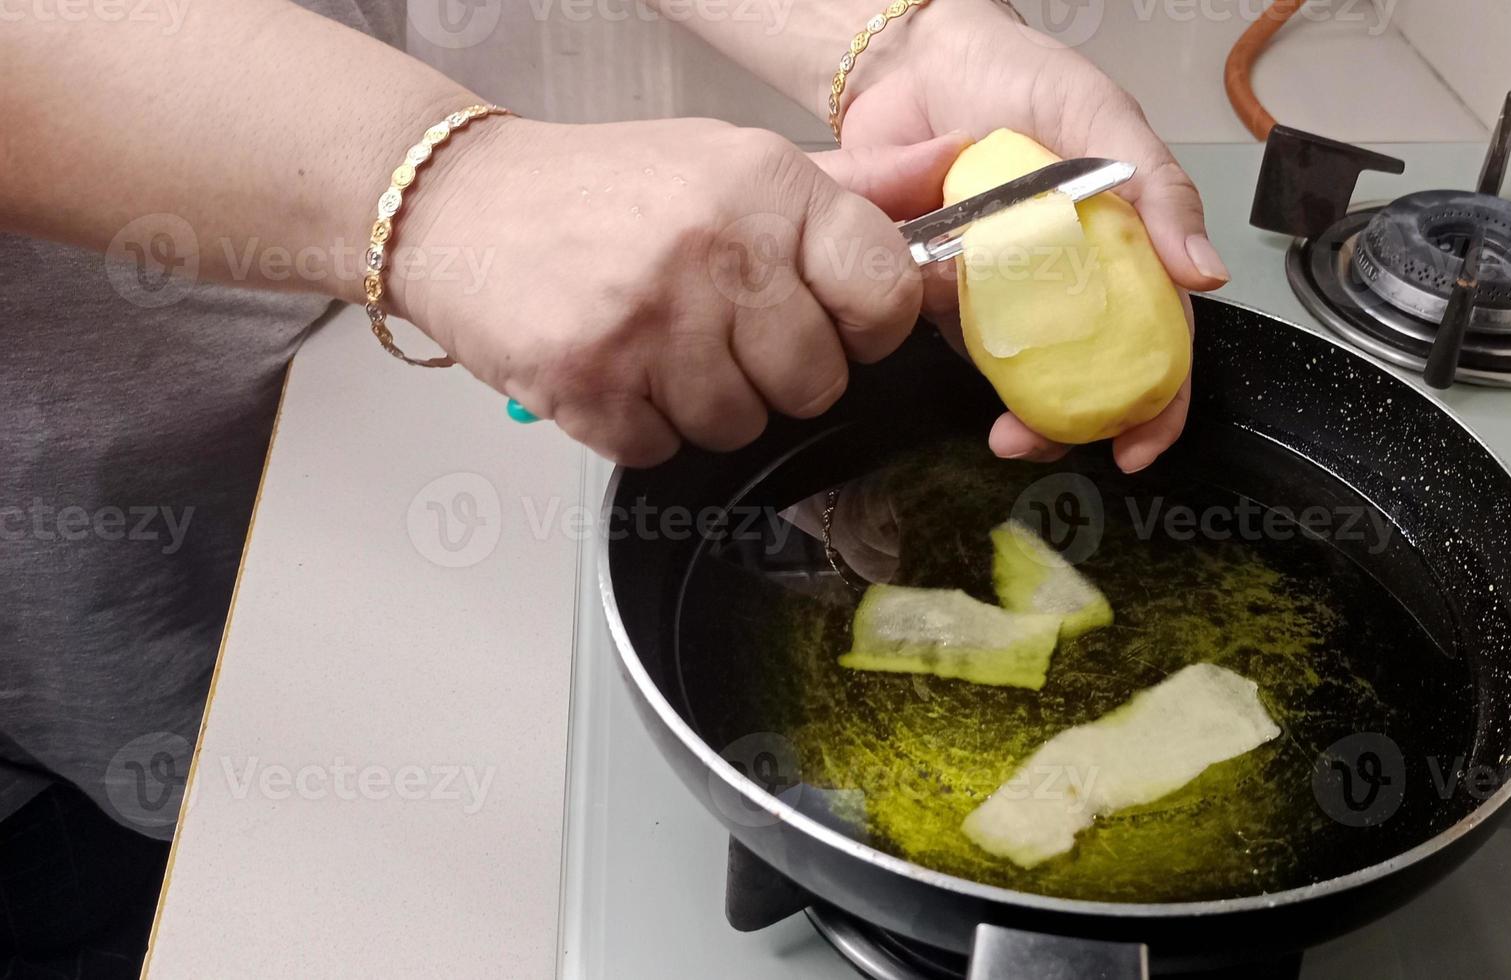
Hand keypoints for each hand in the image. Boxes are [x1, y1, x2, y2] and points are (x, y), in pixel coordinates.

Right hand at [391, 117, 966, 465]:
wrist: (458, 204)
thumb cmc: (609, 190)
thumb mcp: (737, 165)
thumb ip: (857, 185)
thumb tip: (958, 168)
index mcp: (768, 184)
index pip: (884, 292)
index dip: (865, 326)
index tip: (829, 318)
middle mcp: (716, 245)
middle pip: (817, 382)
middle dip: (777, 374)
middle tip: (720, 330)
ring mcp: (650, 316)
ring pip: (742, 425)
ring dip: (706, 404)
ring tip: (660, 343)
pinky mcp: (588, 378)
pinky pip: (663, 450)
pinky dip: (641, 426)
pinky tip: (616, 368)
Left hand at [838, 0, 1226, 471]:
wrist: (917, 57)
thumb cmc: (1019, 73)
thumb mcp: (1103, 116)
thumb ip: (1156, 190)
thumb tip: (1207, 275)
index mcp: (1125, 244)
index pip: (1159, 336)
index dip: (1159, 399)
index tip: (1140, 444)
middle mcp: (1072, 275)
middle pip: (1091, 373)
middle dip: (1079, 426)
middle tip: (1049, 446)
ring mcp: (1011, 287)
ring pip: (1027, 371)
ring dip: (1020, 413)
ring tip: (1006, 434)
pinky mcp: (951, 287)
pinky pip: (962, 339)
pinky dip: (962, 360)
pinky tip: (953, 353)